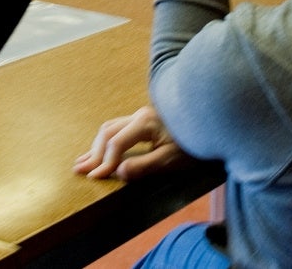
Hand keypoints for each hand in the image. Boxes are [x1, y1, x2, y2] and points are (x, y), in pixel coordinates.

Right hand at [73, 106, 190, 180]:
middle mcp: (140, 114)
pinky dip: (106, 140)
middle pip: (108, 131)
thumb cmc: (194, 144)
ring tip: (83, 161)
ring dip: (97, 145)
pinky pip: (119, 127)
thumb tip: (119, 172)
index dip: (105, 161)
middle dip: (94, 152)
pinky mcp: (144, 118)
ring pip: (111, 127)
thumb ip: (145, 166)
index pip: (117, 142)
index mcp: (146, 123)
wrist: (211, 122)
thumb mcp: (172, 159)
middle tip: (80, 170)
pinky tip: (99, 150)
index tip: (95, 177)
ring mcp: (141, 114)